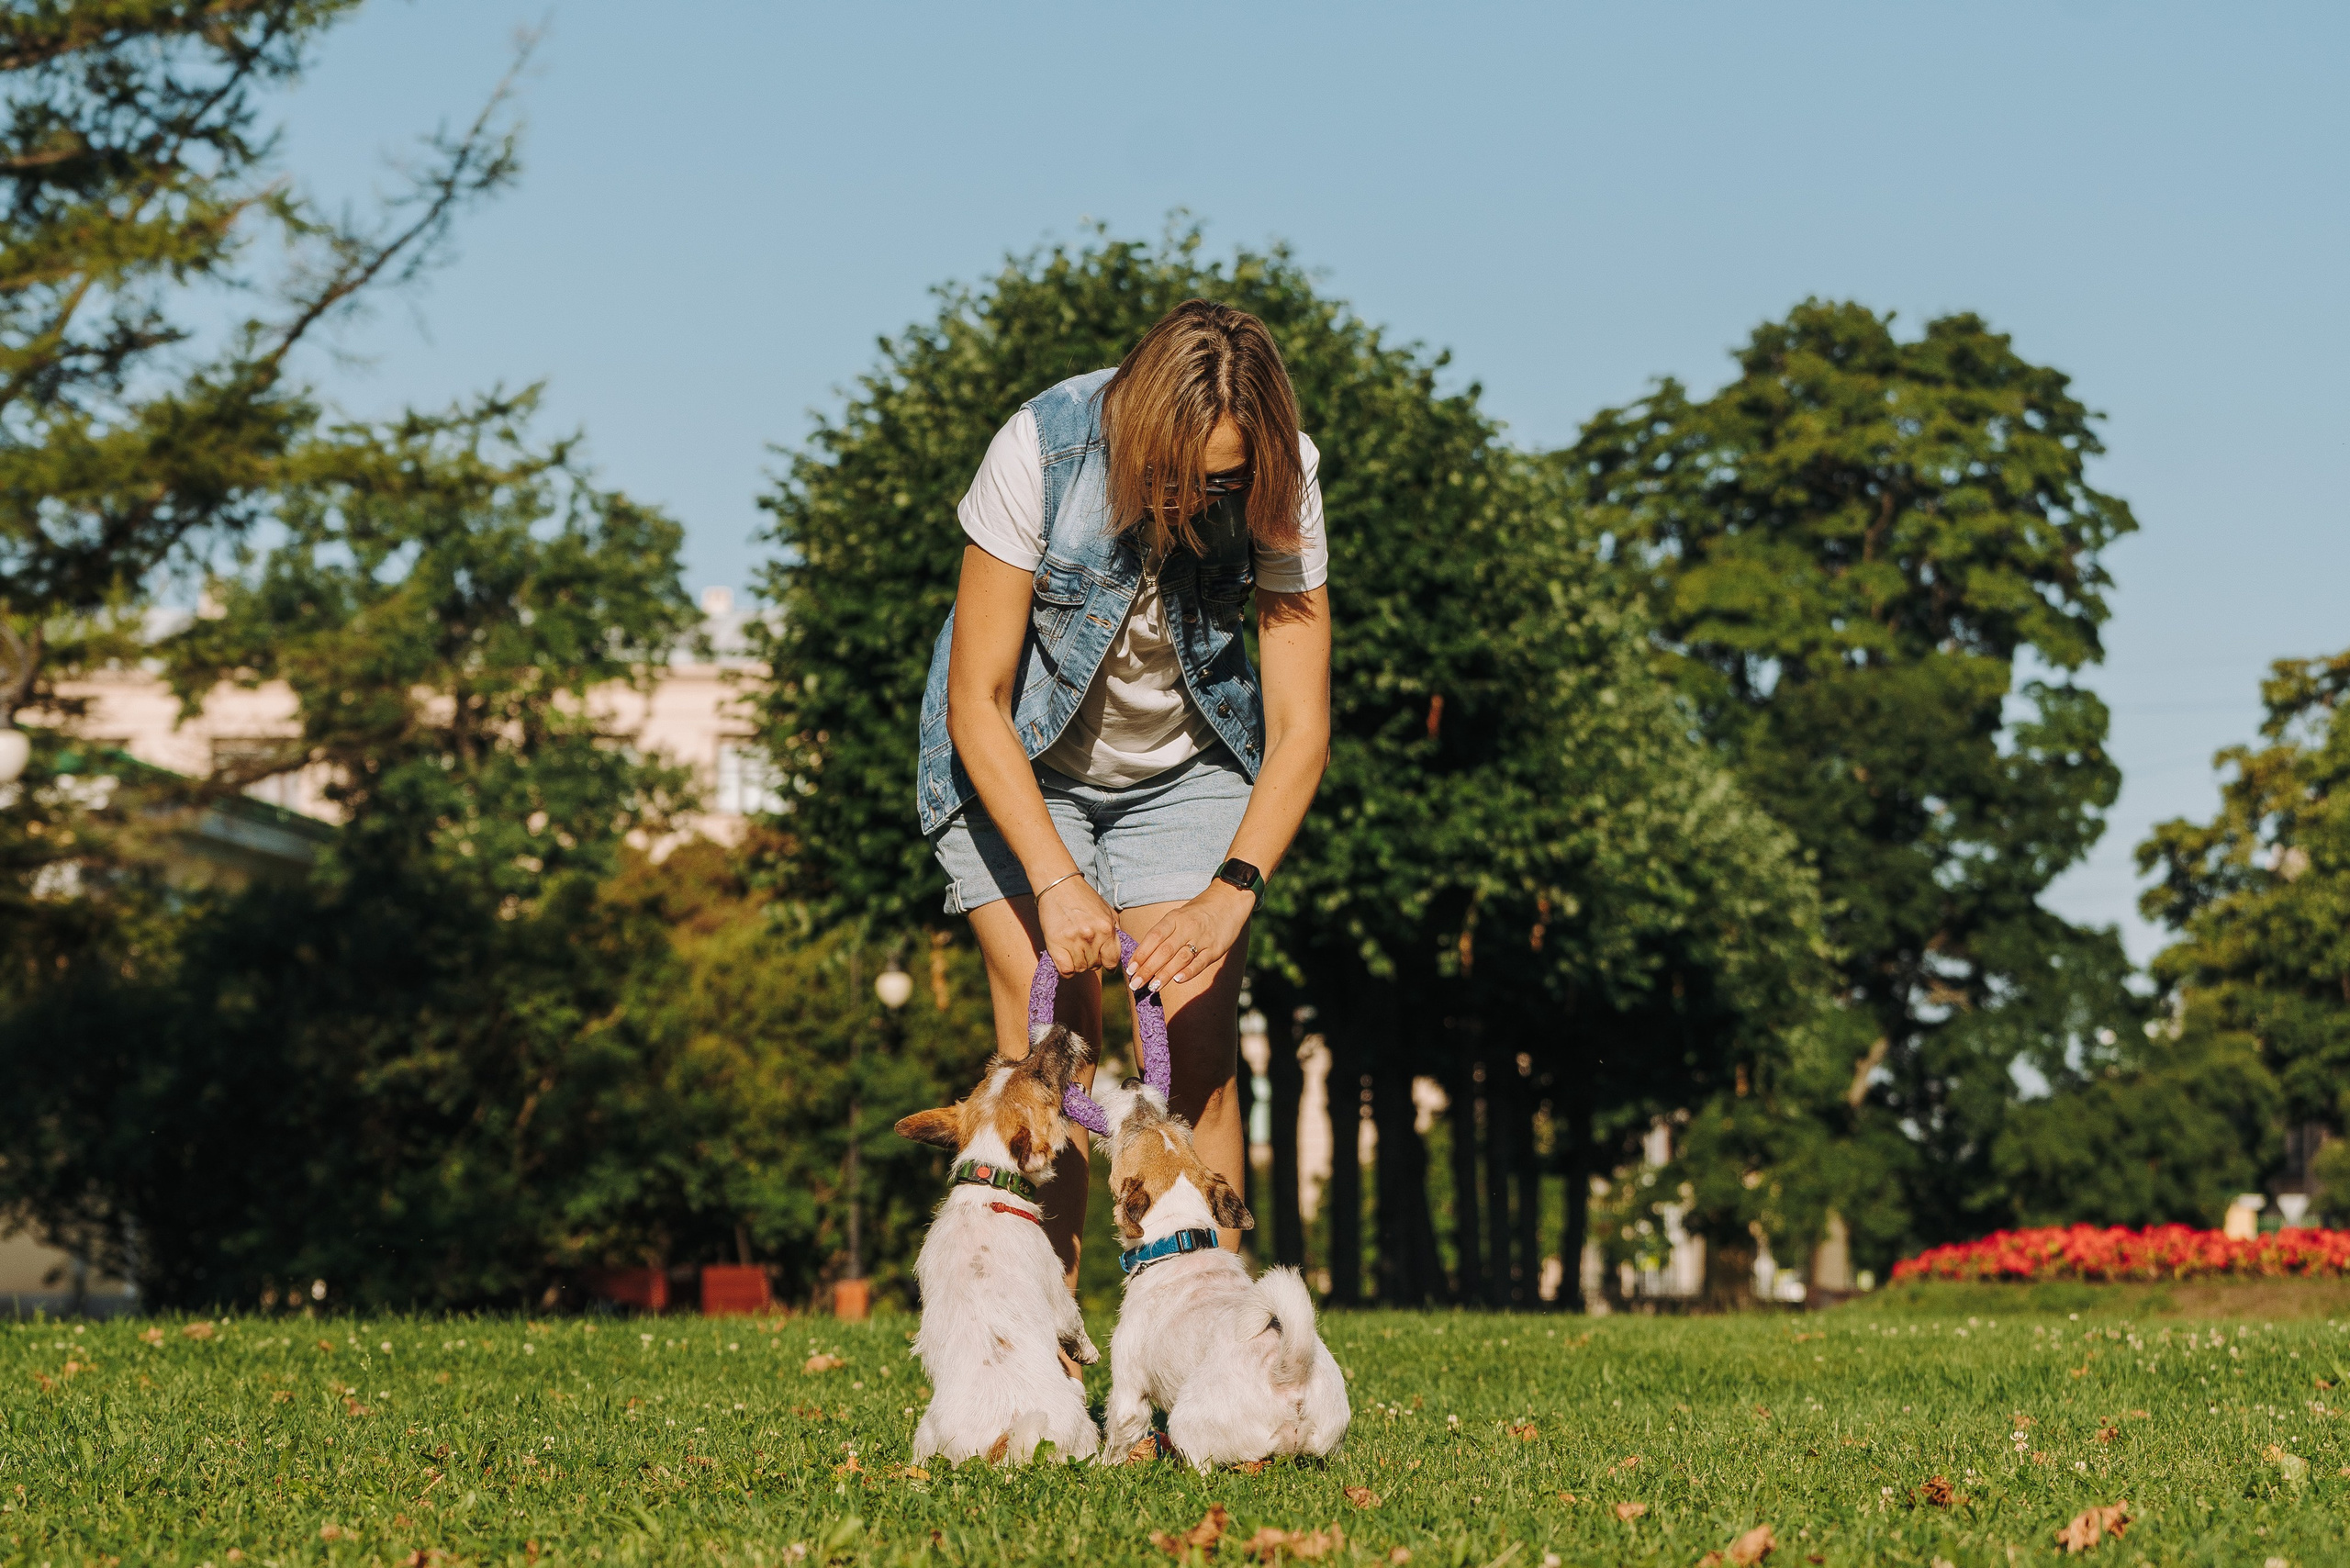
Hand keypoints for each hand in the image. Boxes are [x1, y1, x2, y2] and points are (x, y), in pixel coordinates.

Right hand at [1037, 873, 1121, 975]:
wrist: (1059, 885)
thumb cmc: (1083, 897)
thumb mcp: (1107, 911)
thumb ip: (1116, 930)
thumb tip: (1118, 950)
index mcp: (1107, 929)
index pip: (1113, 961)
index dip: (1108, 962)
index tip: (1103, 959)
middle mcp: (1092, 936)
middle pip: (1095, 966)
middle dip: (1092, 960)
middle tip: (1085, 949)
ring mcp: (1073, 941)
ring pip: (1081, 968)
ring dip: (1078, 963)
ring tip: (1074, 950)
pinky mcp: (1056, 944)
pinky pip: (1066, 970)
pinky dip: (1067, 970)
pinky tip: (1066, 960)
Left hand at [1125, 882, 1251, 995]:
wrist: (1229, 900)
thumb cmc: (1198, 911)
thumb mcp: (1178, 915)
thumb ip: (1164, 933)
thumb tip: (1143, 956)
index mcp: (1174, 918)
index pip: (1154, 937)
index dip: (1140, 954)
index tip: (1129, 969)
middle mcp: (1187, 928)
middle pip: (1164, 951)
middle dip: (1147, 969)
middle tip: (1135, 984)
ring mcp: (1202, 939)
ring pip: (1180, 958)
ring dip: (1164, 974)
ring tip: (1152, 987)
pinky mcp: (1216, 949)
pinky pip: (1201, 962)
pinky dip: (1189, 972)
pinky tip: (1177, 980)